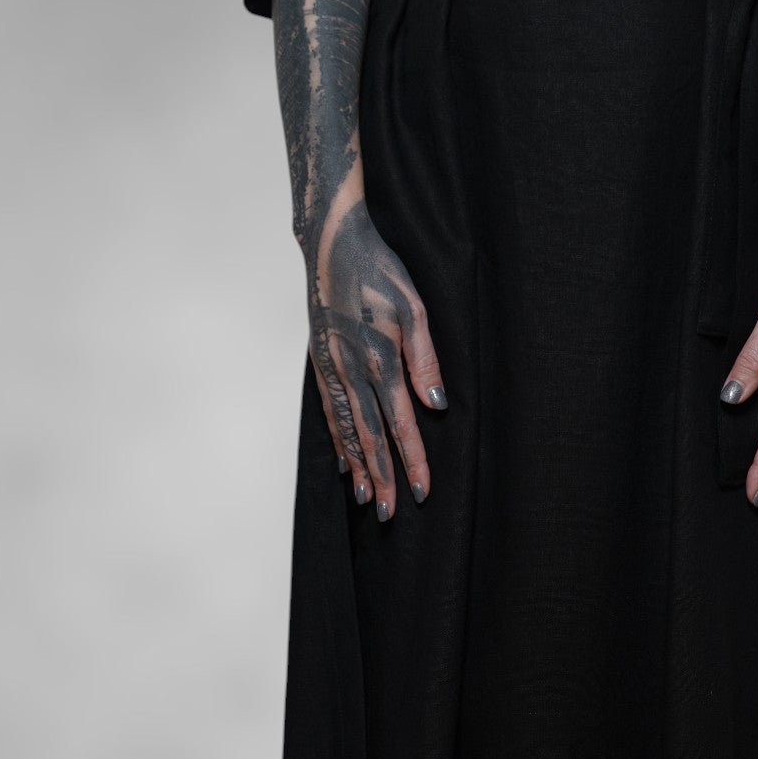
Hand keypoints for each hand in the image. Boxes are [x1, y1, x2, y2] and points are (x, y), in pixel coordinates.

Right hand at [305, 200, 446, 522]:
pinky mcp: (321, 363)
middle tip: (391, 514)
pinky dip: (339, 440)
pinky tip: (345, 460)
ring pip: (347, 430)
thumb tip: (436, 405)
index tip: (422, 492)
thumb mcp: (414, 308)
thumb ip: (425, 360)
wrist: (331, 244)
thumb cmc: (379, 271)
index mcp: (379, 360)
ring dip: (359, 467)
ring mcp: (331, 369)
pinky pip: (330, 412)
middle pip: (370, 437)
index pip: (399, 424)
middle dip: (383, 478)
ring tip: (367, 499)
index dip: (412, 461)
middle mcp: (351, 372)